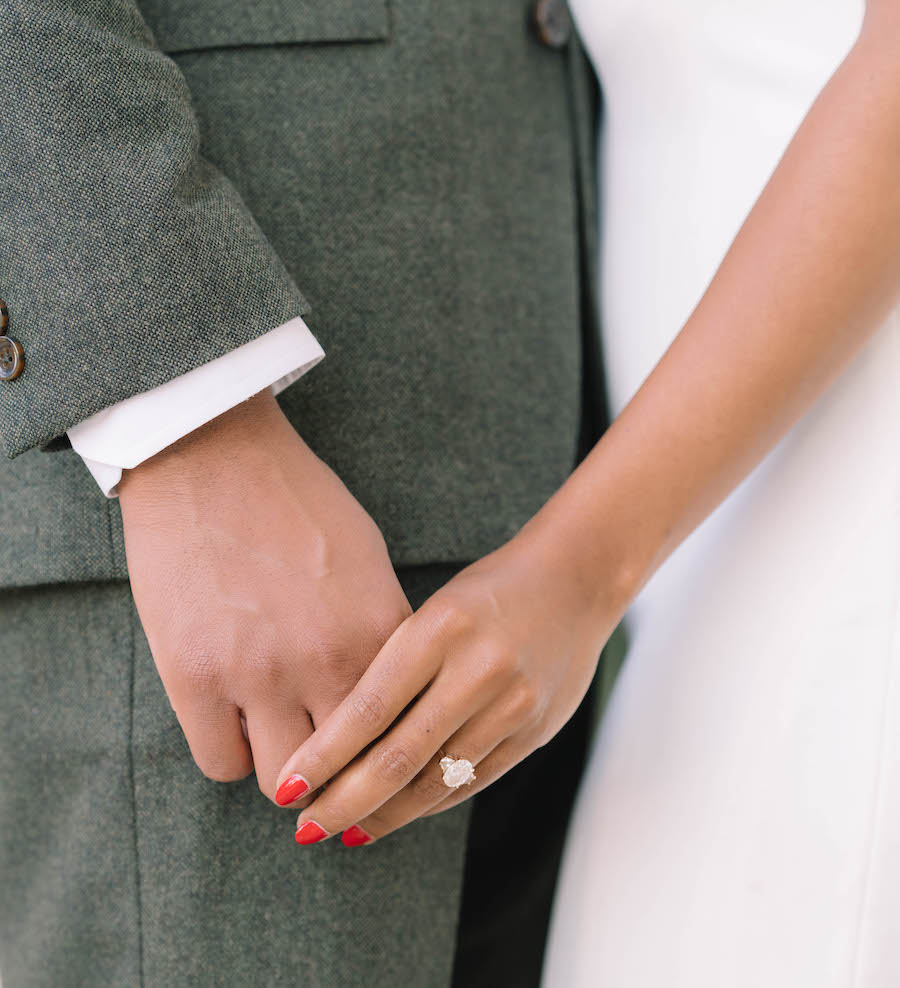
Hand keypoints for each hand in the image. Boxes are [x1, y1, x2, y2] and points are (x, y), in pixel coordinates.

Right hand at [118, 390, 410, 803]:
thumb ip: (381, 632)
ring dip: (286, 768)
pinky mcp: (192, 675)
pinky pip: (221, 762)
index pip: (405, 731)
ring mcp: (257, 672)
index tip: (381, 755)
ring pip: (285, 784)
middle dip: (345, 773)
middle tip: (330, 759)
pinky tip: (233, 716)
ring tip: (278, 733)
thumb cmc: (296, 500)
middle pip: (352, 773)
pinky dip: (232, 749)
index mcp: (380, 628)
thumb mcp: (366, 559)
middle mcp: (325, 660)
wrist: (212, 453)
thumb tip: (388, 695)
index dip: (393, 749)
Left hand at [275, 516, 626, 845]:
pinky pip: (472, 780)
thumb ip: (397, 668)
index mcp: (439, 629)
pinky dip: (430, 803)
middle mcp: (477, 670)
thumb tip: (341, 742)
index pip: (368, 709)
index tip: (287, 789)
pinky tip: (400, 812)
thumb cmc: (489, 591)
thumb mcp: (434, 611)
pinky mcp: (534, 730)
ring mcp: (511, 705)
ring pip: (436, 780)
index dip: (323, 758)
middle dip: (344, 803)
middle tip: (306, 828)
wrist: (576, 581)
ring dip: (386, 815)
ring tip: (347, 831)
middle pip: (398, 758)